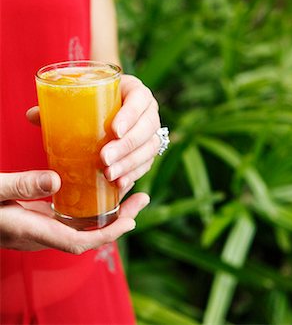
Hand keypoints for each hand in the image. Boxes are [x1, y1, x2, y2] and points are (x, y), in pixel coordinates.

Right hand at [0, 170, 149, 252]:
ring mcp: (37, 227)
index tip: (132, 221)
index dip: (107, 234)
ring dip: (106, 212)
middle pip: (87, 234)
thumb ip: (19, 187)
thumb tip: (56, 181)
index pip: (78, 241)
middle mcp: (38, 234)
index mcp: (30, 230)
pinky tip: (95, 190)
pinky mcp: (34, 218)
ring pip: (80, 225)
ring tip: (127, 192)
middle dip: (117, 221)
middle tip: (142, 198)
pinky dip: (88, 206)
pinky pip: (68, 217)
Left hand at [27, 75, 160, 188]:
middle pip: (147, 128)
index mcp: (135, 91)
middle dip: (127, 146)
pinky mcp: (148, 150)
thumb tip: (32, 115)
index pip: (140, 99)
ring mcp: (151, 131)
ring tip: (109, 175)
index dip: (131, 115)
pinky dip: (134, 174)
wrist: (114, 107)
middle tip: (104, 159)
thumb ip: (60, 105)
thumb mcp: (84, 97)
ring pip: (149, 148)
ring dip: (130, 163)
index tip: (114, 130)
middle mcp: (148, 111)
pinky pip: (147, 163)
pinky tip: (120, 184)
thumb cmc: (97, 100)